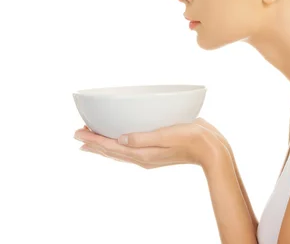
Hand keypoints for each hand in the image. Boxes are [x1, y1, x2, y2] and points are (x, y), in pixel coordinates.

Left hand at [73, 117, 227, 169]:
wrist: (212, 149)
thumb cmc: (192, 139)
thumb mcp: (166, 136)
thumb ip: (142, 138)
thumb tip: (119, 139)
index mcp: (143, 154)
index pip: (111, 147)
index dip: (93, 139)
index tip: (77, 133)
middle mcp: (143, 156)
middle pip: (112, 151)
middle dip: (94, 143)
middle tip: (78, 135)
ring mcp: (150, 155)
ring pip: (120, 151)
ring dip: (104, 145)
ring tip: (91, 141)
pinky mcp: (157, 150)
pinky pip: (130, 150)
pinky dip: (119, 145)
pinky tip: (120, 140)